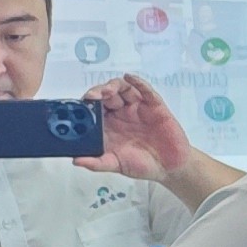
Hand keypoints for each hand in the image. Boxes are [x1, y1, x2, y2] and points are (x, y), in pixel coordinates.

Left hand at [77, 73, 192, 180]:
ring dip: (114, 86)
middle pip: (106, 95)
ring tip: (110, 90)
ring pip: (123, 89)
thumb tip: (76, 161)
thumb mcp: (115, 165)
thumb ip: (97, 163)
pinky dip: (138, 82)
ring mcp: (138, 109)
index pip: (93, 109)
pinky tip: (130, 78)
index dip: (87, 104)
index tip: (82, 105)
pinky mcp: (155, 106)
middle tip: (95, 95)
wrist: (170, 168)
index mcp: (108, 126)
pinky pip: (146, 91)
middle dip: (99, 92)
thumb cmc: (142, 165)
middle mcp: (121, 114)